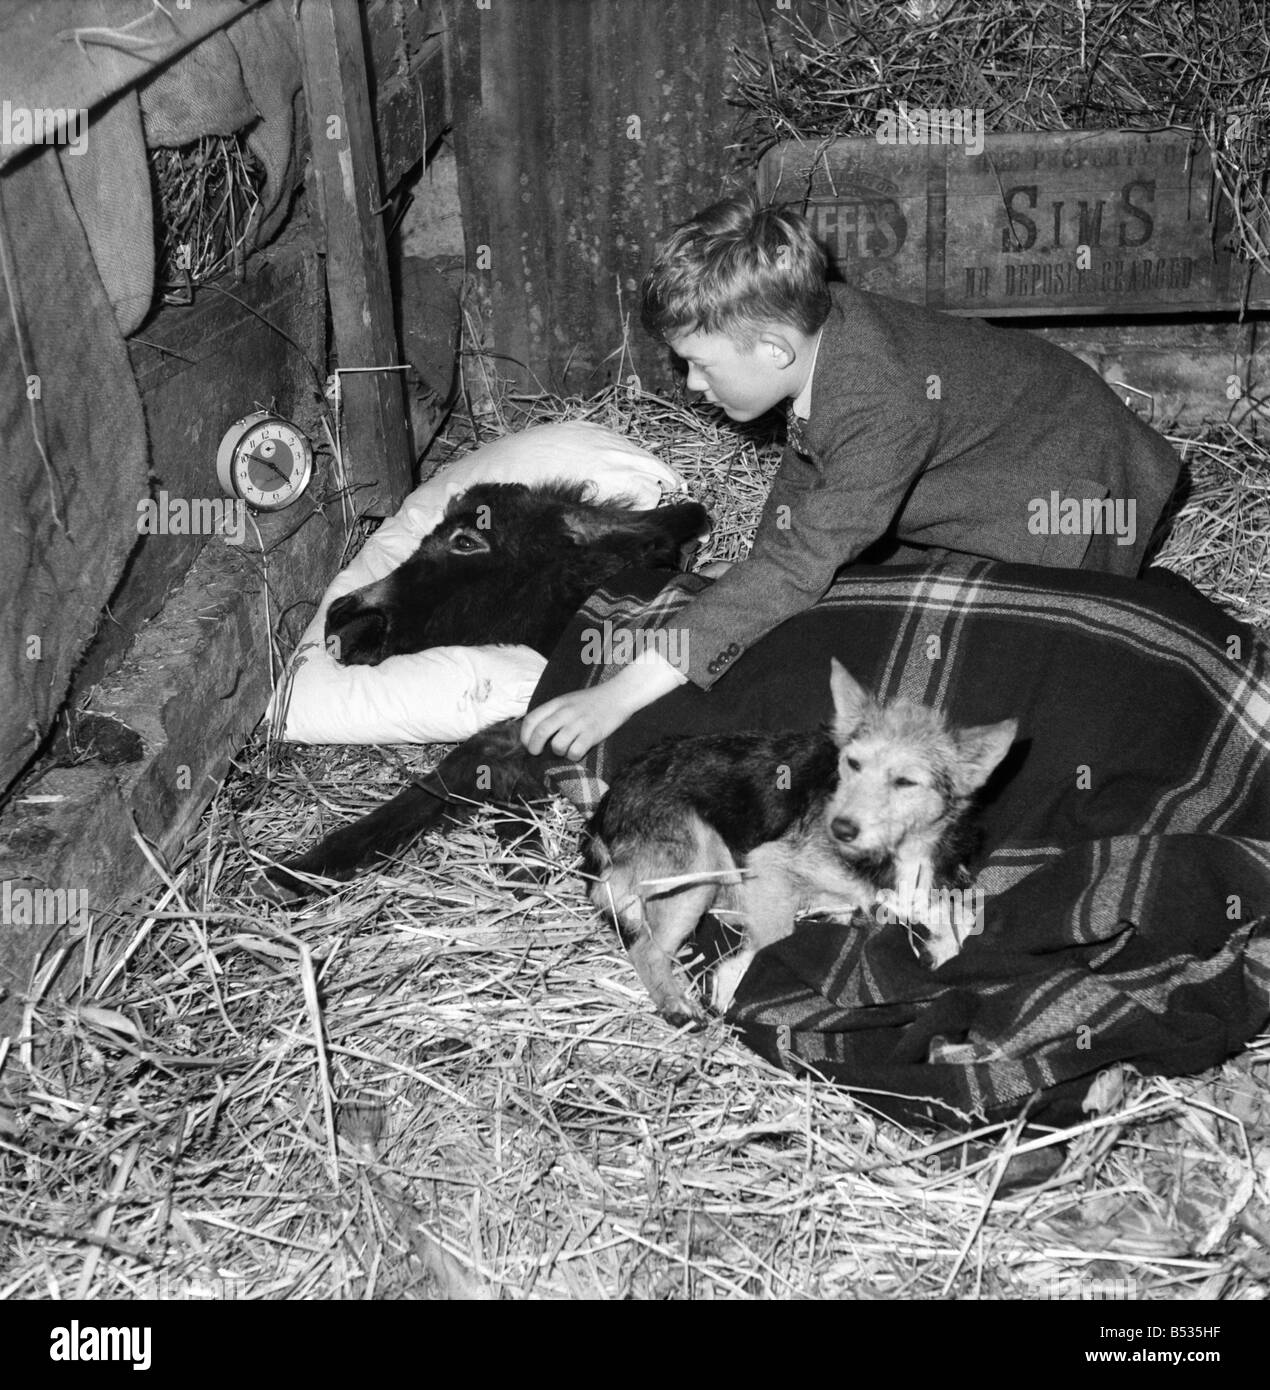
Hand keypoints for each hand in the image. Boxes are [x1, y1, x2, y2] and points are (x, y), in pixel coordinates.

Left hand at [520, 653, 686, 759]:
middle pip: (540, 732)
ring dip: (557, 752)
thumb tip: (535, 732)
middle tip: (537, 752)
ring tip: (563, 749)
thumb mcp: (568, 700)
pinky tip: (577, 751)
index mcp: (557, 703)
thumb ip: (552, 712)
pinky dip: (573, 756)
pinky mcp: (593, 733)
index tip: (527, 743)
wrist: (618, 695)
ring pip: (557, 745)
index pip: (532, 719)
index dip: (525, 735)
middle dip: (534, 747)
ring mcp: (580, 723)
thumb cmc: (591, 700)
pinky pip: (575, 751)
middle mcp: (566, 712)